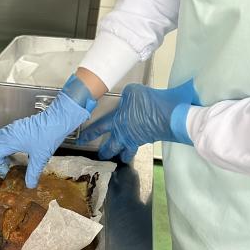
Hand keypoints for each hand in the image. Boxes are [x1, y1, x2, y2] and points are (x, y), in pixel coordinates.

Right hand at [0, 75, 96, 187]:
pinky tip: (15, 151)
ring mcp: (12, 128)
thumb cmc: (48, 136)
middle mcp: (8, 133)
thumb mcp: (40, 158)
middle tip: (3, 169)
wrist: (58, 119)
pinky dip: (4, 144)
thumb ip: (33, 173)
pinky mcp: (18, 125)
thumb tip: (29, 185)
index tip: (6, 173)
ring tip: (8, 160)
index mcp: (10, 141)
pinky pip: (4, 134)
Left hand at [76, 79, 200, 162]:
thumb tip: (127, 99)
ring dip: (122, 155)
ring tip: (121, 157)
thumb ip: (126, 96)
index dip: (89, 135)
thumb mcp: (133, 92)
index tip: (80, 141)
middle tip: (101, 156)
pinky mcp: (150, 139)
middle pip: (111, 147)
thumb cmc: (148, 102)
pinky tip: (139, 141)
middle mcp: (124, 134)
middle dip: (105, 152)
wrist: (169, 115)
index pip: (98, 129)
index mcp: (116, 121)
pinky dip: (137, 145)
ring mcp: (138, 139)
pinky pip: (139, 145)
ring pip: (126, 151)